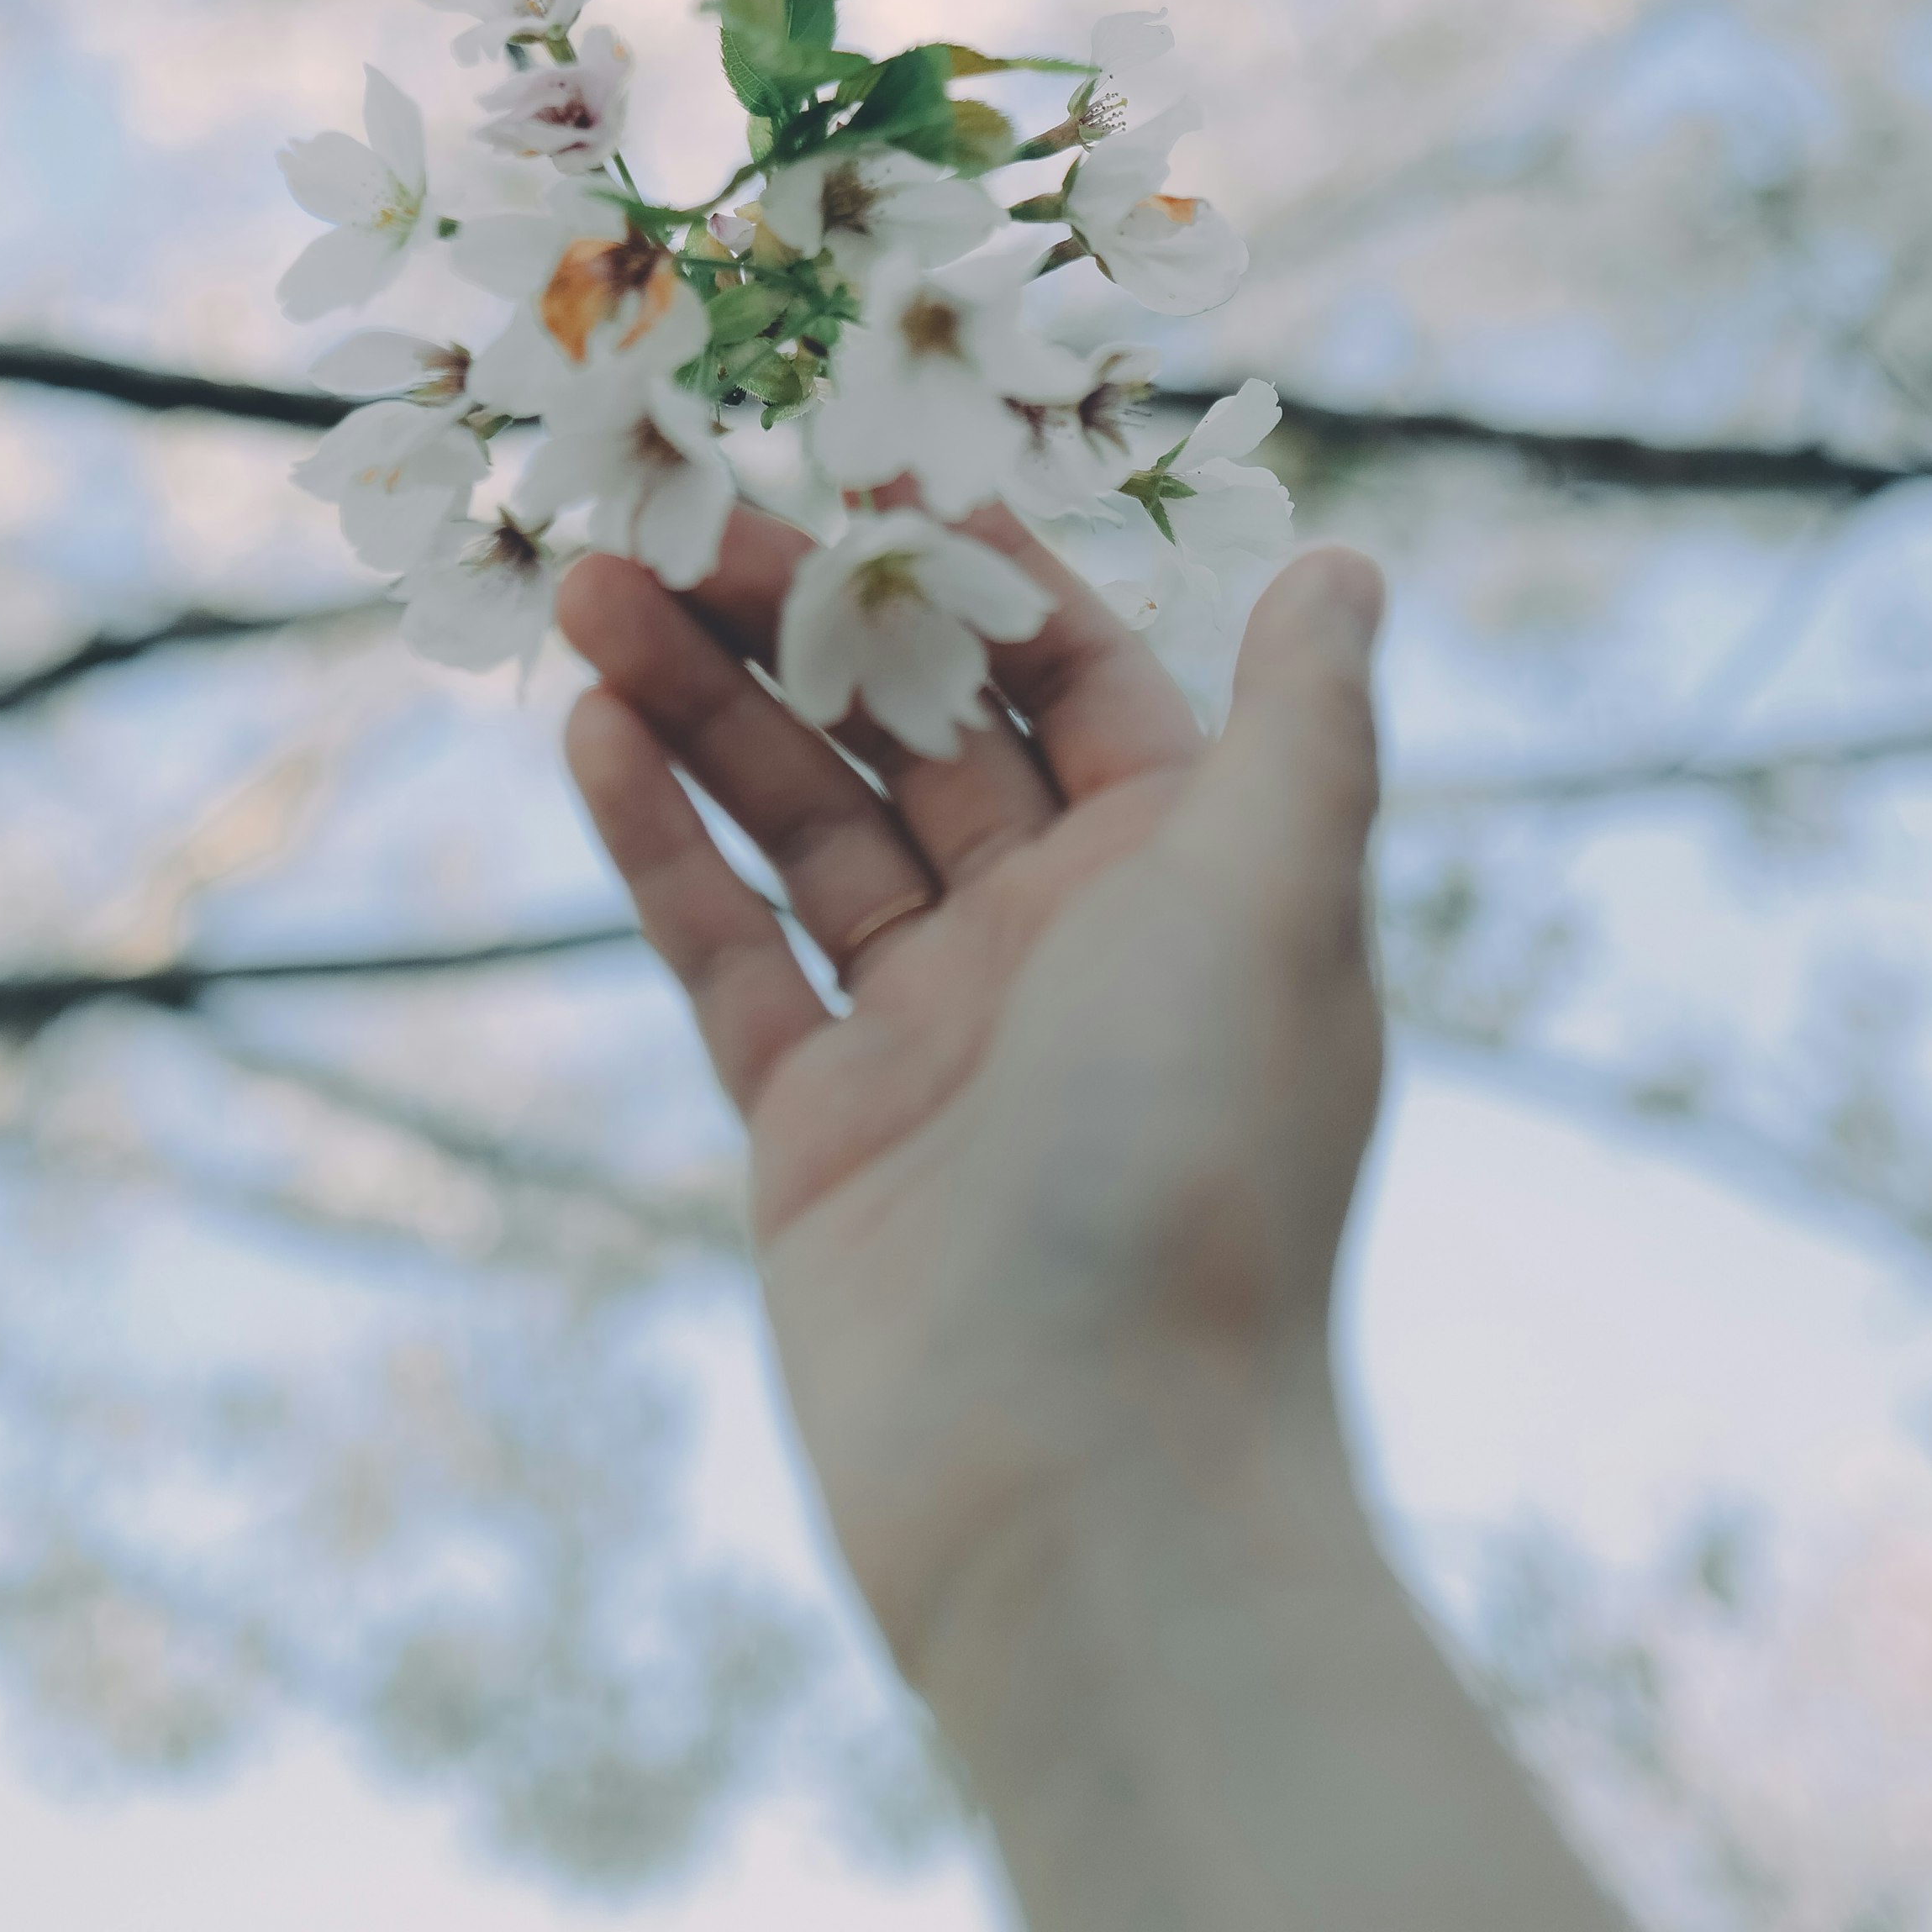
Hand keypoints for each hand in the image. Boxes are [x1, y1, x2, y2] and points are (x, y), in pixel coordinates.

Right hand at [559, 508, 1389, 1682]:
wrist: (1088, 1481)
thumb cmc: (1199, 1165)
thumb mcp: (1276, 897)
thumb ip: (1306, 722)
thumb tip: (1347, 568)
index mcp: (1190, 879)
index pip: (1065, 672)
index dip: (961, 565)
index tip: (844, 450)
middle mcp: (1065, 945)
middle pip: (910, 734)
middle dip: (793, 620)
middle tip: (657, 508)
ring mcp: (936, 1038)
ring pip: (802, 824)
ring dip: (699, 706)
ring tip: (584, 592)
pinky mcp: (822, 1133)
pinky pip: (731, 953)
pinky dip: (661, 844)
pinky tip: (588, 734)